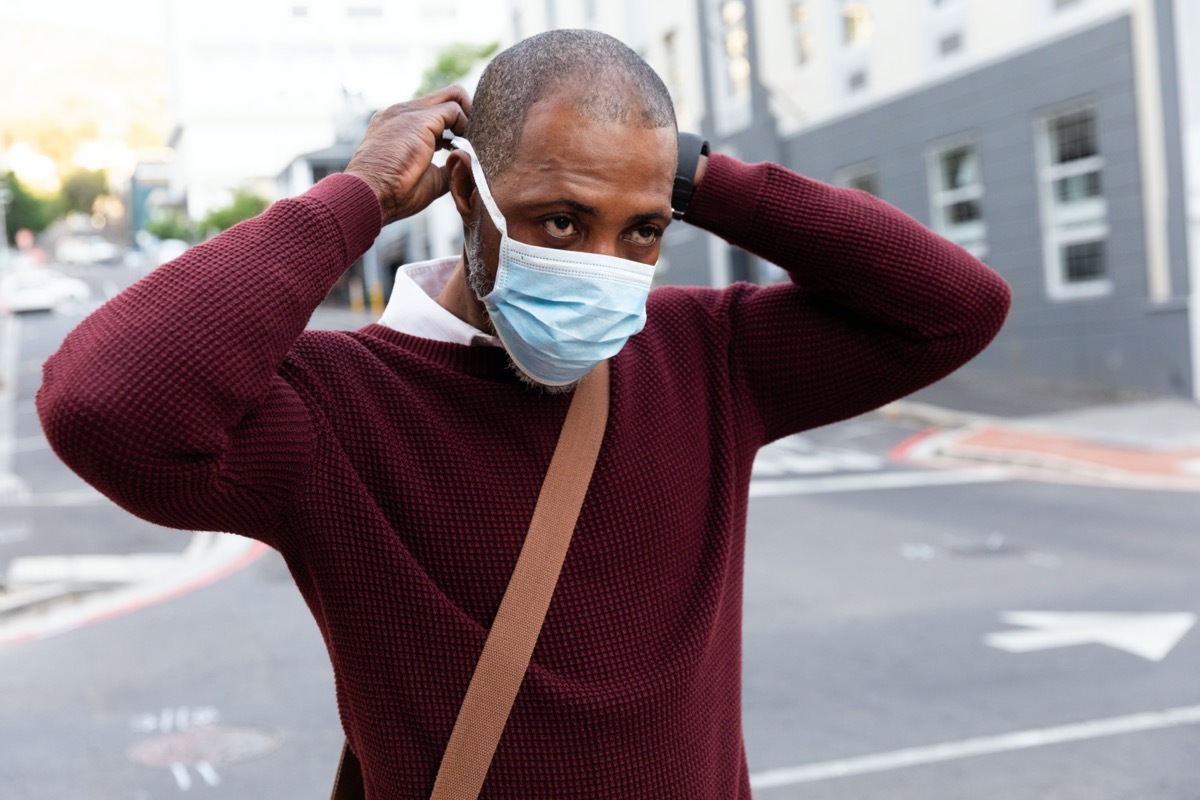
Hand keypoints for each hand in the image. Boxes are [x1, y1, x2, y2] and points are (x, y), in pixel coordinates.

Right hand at [345, 85, 470, 225]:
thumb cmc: (393, 195)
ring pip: (453, 97)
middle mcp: (401, 112)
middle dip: (468, 115)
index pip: (433, 110)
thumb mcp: (426, 179)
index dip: (455, 124)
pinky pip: (454, 110)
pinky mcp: (419, 119)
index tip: (464, 145)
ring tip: (472, 145)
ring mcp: (408, 112)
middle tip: (477, 139)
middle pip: (446, 97)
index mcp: (397, 124)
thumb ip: (444, 167)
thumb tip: (462, 166)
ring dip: (470, 120)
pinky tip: (466, 147)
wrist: (369, 196)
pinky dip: (467, 126)